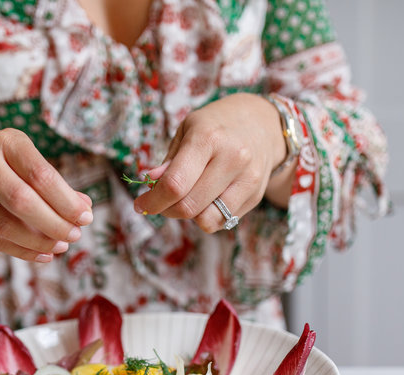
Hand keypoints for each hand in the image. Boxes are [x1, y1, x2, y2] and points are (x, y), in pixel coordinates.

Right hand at [0, 129, 92, 269]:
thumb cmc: (4, 166)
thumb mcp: (27, 163)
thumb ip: (55, 185)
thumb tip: (84, 208)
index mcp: (5, 140)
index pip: (40, 175)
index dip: (66, 201)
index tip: (86, 218)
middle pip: (20, 200)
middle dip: (53, 224)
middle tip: (75, 236)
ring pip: (3, 224)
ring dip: (38, 241)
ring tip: (60, 246)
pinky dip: (21, 251)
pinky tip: (42, 254)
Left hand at [133, 93, 291, 231]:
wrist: (262, 124)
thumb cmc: (215, 126)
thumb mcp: (187, 130)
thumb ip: (169, 161)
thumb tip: (151, 184)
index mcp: (208, 138)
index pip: (175, 184)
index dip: (153, 200)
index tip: (141, 205)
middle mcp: (233, 158)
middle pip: (189, 206)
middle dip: (166, 210)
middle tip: (159, 202)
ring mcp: (248, 178)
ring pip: (207, 220)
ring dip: (188, 216)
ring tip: (185, 198)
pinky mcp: (256, 194)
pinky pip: (223, 221)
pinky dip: (207, 216)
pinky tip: (206, 198)